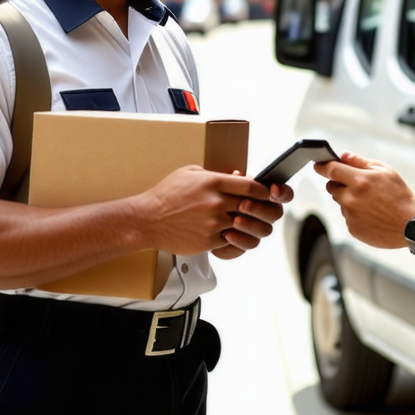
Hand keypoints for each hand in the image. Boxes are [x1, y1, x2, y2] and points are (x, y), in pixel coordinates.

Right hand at [140, 166, 273, 255]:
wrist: (148, 220)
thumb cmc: (167, 195)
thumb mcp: (190, 173)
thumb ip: (217, 174)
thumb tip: (238, 176)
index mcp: (213, 182)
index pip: (252, 186)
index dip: (264, 191)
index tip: (266, 193)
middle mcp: (216, 202)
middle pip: (254, 207)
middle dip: (262, 209)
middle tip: (263, 209)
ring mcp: (214, 223)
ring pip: (245, 226)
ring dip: (249, 225)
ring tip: (246, 223)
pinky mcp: (209, 241)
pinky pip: (232, 242)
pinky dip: (234, 239)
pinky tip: (229, 234)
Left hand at [211, 182, 293, 259]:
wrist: (202, 219)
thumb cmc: (215, 197)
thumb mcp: (221, 184)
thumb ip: (232, 181)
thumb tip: (237, 175)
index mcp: (265, 195)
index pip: (284, 194)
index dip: (283, 192)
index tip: (273, 189)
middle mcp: (265, 213)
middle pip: (276, 213)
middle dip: (260, 208)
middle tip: (243, 204)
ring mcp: (258, 229)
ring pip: (265, 230)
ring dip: (250, 224)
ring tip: (234, 220)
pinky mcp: (247, 243)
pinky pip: (250, 244)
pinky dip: (239, 239)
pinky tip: (226, 234)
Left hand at [315, 151, 414, 248]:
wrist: (412, 225)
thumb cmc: (401, 196)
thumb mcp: (385, 171)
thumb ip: (360, 162)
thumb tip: (343, 155)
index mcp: (359, 181)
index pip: (331, 170)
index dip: (322, 166)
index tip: (318, 164)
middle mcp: (351, 199)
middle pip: (331, 186)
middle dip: (340, 183)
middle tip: (358, 185)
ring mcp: (351, 215)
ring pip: (340, 202)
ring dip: (349, 199)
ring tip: (370, 202)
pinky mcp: (353, 229)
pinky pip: (347, 216)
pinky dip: (355, 214)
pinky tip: (371, 214)